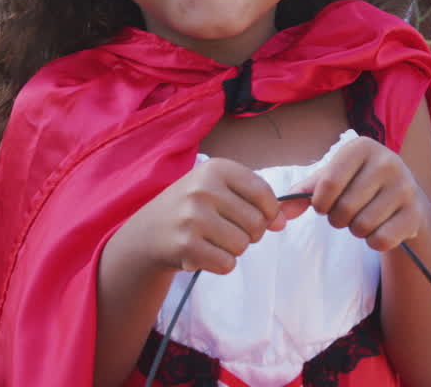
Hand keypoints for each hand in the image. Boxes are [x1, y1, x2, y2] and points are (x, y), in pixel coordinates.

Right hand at [130, 157, 287, 275]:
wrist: (148, 232)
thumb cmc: (194, 208)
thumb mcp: (221, 190)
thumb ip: (257, 200)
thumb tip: (282, 221)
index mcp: (216, 168)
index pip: (264, 194)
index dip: (269, 212)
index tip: (256, 216)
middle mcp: (203, 188)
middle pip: (256, 223)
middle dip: (250, 233)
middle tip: (227, 230)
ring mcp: (192, 217)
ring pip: (243, 245)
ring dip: (234, 249)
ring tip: (214, 240)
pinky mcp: (186, 245)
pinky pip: (227, 263)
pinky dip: (221, 263)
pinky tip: (204, 252)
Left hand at [283, 136, 427, 251]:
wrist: (405, 196)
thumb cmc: (359, 184)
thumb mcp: (332, 179)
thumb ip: (304, 193)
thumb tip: (280, 212)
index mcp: (362, 147)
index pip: (328, 184)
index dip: (320, 204)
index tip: (325, 204)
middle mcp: (388, 161)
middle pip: (344, 208)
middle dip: (338, 219)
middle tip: (347, 213)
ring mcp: (406, 187)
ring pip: (362, 227)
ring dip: (356, 230)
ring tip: (364, 217)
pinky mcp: (416, 213)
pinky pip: (382, 240)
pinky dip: (374, 242)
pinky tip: (381, 228)